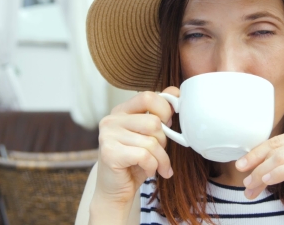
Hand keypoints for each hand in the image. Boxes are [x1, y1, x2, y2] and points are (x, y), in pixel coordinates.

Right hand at [94, 87, 177, 205]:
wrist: (116, 190)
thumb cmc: (135, 162)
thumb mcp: (148, 134)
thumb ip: (159, 112)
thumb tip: (176, 92)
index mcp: (121, 111)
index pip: (147, 97)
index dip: (164, 110)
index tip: (167, 125)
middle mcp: (111, 120)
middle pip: (153, 122)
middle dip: (163, 141)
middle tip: (159, 153)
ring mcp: (108, 136)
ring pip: (151, 141)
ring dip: (160, 159)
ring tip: (157, 166)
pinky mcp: (109, 153)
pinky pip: (144, 155)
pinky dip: (152, 167)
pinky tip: (148, 171)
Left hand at [236, 125, 283, 222]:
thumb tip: (259, 167)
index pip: (276, 141)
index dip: (256, 153)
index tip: (240, 165)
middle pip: (276, 149)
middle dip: (255, 166)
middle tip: (244, 183)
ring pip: (282, 158)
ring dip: (262, 174)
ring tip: (251, 188)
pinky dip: (277, 174)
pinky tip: (266, 182)